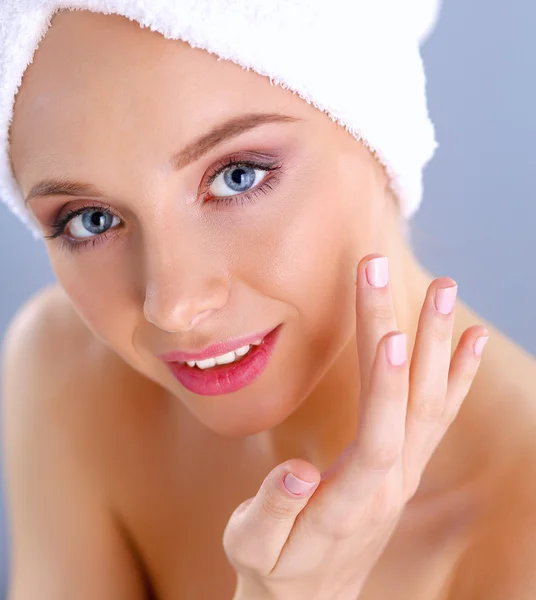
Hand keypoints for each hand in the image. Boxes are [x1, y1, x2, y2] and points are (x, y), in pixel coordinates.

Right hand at [223, 254, 488, 599]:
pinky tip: (466, 339)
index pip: (377, 438)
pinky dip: (456, 375)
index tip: (389, 334)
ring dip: (436, 343)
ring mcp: (403, 471)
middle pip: (406, 403)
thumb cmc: (274, 568)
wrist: (311, 595)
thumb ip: (272, 512)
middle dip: (400, 333)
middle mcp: (390, 483)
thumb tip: (293, 473)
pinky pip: (437, 415)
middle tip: (384, 271)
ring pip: (429, 401)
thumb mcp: (253, 547)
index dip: (385, 390)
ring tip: (443, 287)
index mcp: (350, 503)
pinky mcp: (404, 464)